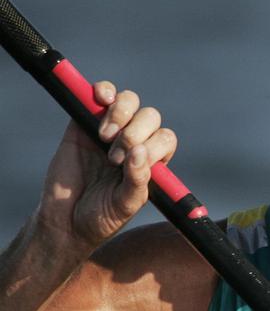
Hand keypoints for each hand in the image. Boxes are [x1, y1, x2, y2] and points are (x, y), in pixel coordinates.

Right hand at [36, 81, 176, 247]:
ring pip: (130, 101)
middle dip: (135, 133)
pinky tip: (101, 99)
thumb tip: (140, 152)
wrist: (64, 220)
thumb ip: (137, 182)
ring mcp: (111, 129)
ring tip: (105, 137)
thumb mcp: (124, 206)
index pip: (165, 139)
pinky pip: (102, 93)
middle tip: (114, 158)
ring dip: (122, 113)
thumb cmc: (101, 216)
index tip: (130, 162)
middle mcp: (135, 142)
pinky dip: (105, 90)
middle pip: (150, 117)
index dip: (153, 145)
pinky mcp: (84, 119)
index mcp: (150, 161)